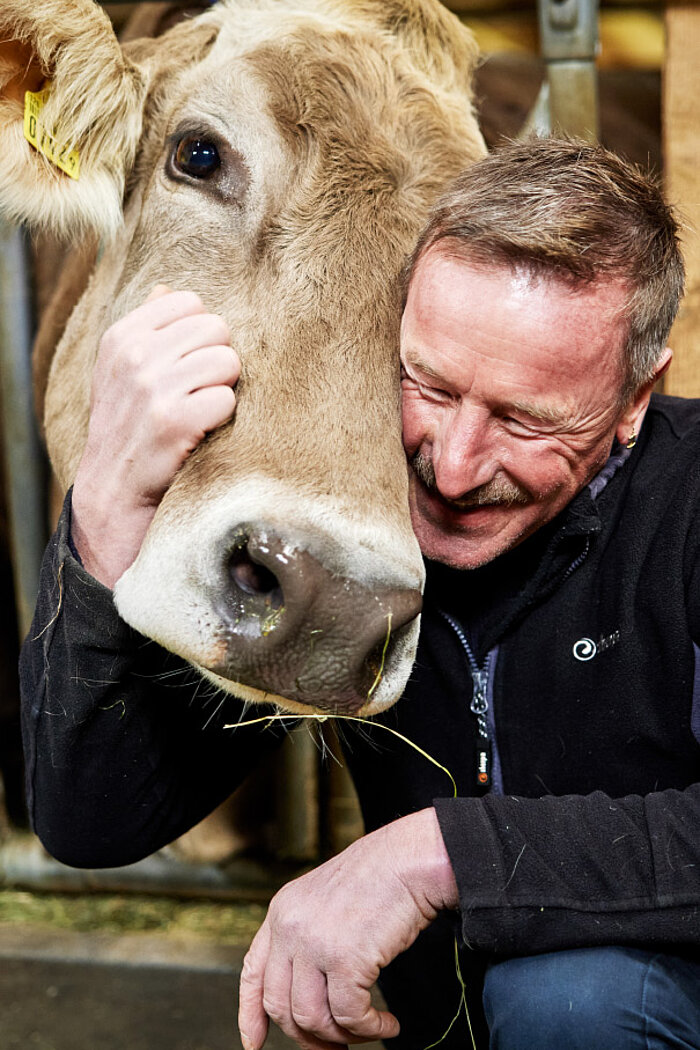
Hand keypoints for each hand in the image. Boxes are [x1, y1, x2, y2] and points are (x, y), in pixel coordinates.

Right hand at [71, 285, 238, 586]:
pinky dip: (223, 418)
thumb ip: (146, 327)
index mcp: (122, 337)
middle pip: (216, 329)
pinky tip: (202, 430)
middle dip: (217, 360)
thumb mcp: (121, 370)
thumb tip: (168, 289)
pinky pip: (227, 399)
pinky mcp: (174, 422)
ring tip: (201, 409)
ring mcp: (153, 389)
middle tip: (200, 390)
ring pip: (227, 361)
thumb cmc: (128, 423)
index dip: (200, 334)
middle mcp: (135, 357)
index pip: (191, 303)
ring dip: (223, 388)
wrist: (115, 486)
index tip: (187, 363)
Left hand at [238, 808, 457, 1049]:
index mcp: (282, 911)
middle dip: (308, 1037)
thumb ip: (308, 937)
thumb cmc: (380, 877)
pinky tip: (387, 1023)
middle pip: (281, 1005)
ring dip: (343, 1036)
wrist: (409, 859)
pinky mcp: (345, 959)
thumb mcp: (325, 900)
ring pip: (312, 1018)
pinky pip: (350, 1017)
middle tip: (335, 1048)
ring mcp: (314, 943)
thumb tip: (311, 991)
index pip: (252, 971)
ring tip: (368, 1030)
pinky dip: (370, 1029)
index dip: (250, 1012)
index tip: (253, 1042)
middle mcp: (290, 927)